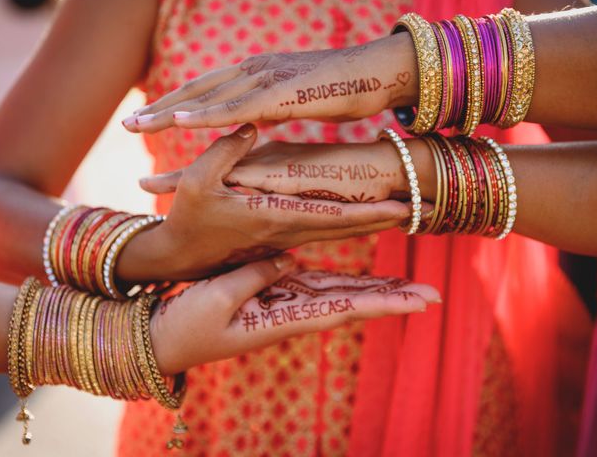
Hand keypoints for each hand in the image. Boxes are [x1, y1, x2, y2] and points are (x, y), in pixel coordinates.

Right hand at [116, 124, 410, 281]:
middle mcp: (288, 232)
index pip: (331, 217)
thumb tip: (251, 125)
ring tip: (409, 212)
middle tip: (425, 211)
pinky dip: (350, 223)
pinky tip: (368, 216)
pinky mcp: (283, 235)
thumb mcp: (196, 183)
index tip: (402, 208)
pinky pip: (324, 229)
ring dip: (373, 222)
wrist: (180, 258)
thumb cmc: (186, 221)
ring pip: (339, 231)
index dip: (368, 213)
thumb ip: (225, 154)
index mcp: (272, 219)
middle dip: (384, 221)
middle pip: (347, 229)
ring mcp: (288, 236)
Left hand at [122, 34, 417, 131]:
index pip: (210, 90)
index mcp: (258, 73)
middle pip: (199, 91)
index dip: (178, 104)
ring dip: (170, 111)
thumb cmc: (345, 87)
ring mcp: (266, 79)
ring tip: (137, 126)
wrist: (380, 71)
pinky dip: (207, 114)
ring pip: (209, 97)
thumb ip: (272, 108)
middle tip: (128, 123)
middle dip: (161, 108)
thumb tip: (257, 121)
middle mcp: (255, 70)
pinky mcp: (281, 93)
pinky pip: (237, 106)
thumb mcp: (297, 98)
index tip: (150, 118)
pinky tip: (180, 123)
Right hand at [150, 255, 440, 374]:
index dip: (383, 304)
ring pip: (338, 293)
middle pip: (351, 303)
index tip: (419, 302)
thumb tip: (291, 258)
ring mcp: (282, 303)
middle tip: (433, 294)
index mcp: (282, 318)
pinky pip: (311, 284)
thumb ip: (258, 274)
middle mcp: (291, 312)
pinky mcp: (270, 294)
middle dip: (391, 299)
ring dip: (373, 290)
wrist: (163, 339)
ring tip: (410, 285)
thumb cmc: (186, 324)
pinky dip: (340, 280)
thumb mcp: (219, 298)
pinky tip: (363, 279)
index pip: (344, 309)